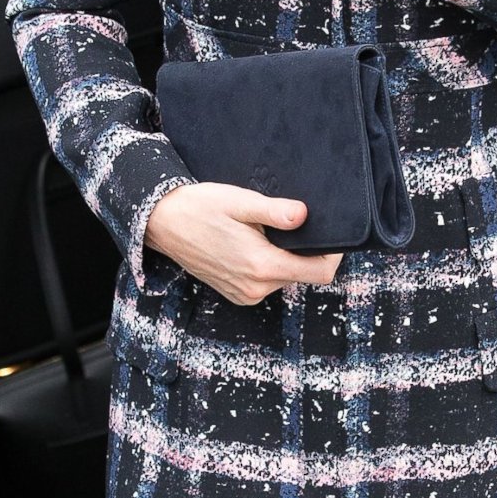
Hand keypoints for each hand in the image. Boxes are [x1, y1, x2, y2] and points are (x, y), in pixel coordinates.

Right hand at [144, 181, 343, 304]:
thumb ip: (274, 211)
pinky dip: (269, 266)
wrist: (162, 223)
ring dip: (285, 258)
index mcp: (261, 266)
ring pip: (285, 278)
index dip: (334, 255)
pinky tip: (253, 245)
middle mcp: (256, 288)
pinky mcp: (238, 294)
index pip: (319, 273)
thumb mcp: (239, 202)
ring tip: (266, 233)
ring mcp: (246, 295)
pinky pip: (267, 283)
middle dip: (306, 252)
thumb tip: (304, 215)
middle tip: (293, 224)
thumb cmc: (200, 208)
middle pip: (303, 275)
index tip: (334, 236)